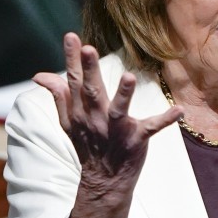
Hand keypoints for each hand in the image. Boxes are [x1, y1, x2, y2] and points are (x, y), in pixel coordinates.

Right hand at [33, 33, 181, 217]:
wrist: (104, 180)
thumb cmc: (88, 144)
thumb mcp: (68, 121)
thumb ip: (58, 95)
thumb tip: (38, 75)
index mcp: (79, 112)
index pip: (73, 81)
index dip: (72, 59)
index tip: (71, 37)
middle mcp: (95, 119)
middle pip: (91, 91)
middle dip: (89, 70)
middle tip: (90, 48)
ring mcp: (116, 130)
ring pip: (118, 109)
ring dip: (124, 94)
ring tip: (130, 77)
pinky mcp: (136, 140)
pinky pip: (151, 128)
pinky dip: (165, 120)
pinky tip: (179, 111)